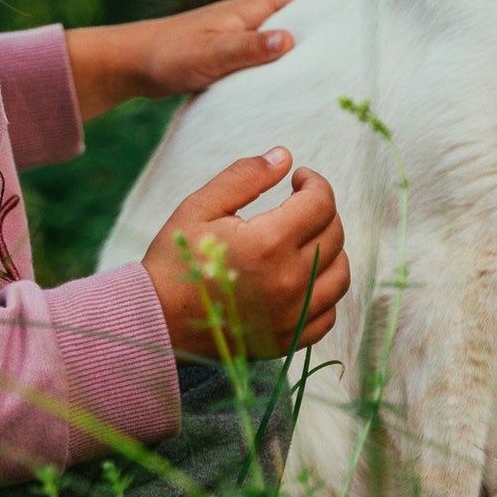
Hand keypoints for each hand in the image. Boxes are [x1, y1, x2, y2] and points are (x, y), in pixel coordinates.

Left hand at [65, 0, 355, 120]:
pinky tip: (306, 63)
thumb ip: (248, 49)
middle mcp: (251, 17)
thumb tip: (292, 40)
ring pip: (292, 22)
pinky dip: (297, 46)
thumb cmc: (167, 56)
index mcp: (251, 10)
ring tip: (354, 30)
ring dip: (320, 20)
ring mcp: (242, 33)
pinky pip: (276, 45)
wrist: (130, 64)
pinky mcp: (233, 52)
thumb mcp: (209, 55)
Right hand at [142, 148, 349, 359]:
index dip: (315, 182)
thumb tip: (284, 157)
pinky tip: (303, 279)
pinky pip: (327, 314)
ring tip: (306, 241)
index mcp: (268, 242)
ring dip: (331, 251)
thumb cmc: (176, 259)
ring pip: (340, 275)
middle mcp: (289, 280)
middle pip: (334, 236)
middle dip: (322, 211)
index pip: (320, 203)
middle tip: (299, 205)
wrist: (157, 319)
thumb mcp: (201, 207)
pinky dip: (324, 293)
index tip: (299, 179)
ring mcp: (292, 314)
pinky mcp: (288, 340)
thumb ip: (245, 177)